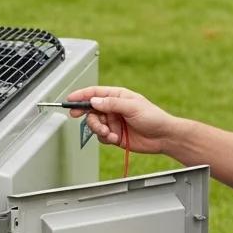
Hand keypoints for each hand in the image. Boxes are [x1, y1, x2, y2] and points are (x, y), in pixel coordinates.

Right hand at [65, 85, 180, 156]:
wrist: (163, 137)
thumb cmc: (154, 118)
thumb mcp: (132, 107)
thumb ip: (112, 104)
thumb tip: (94, 101)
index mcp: (117, 96)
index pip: (95, 93)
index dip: (81, 96)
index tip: (70, 99)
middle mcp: (113, 109)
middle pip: (91, 111)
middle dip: (90, 118)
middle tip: (93, 123)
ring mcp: (113, 122)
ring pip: (95, 125)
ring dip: (99, 130)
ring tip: (109, 133)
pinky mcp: (114, 135)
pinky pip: (102, 137)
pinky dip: (106, 138)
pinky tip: (115, 139)